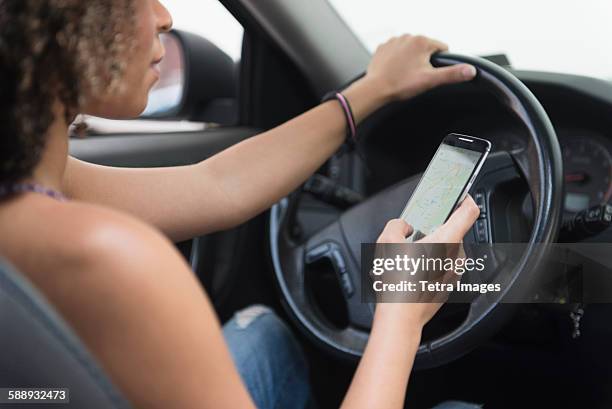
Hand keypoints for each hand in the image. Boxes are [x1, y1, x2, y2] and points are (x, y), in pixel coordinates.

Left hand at [365, 34, 476, 101]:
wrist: (375, 89)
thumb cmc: (400, 85)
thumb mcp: (430, 80)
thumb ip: (452, 74)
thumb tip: (471, 70)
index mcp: (422, 41)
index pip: (442, 49)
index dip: (439, 63)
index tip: (429, 74)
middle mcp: (407, 36)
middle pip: (425, 50)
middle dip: (424, 62)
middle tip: (415, 77)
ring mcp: (393, 41)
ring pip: (410, 51)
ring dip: (411, 61)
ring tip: (404, 75)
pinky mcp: (383, 48)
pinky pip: (396, 53)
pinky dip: (397, 61)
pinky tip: (394, 72)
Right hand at [375, 195, 479, 327]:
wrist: (401, 318)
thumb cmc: (397, 283)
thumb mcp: (387, 241)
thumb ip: (397, 224)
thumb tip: (404, 226)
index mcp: (446, 240)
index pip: (469, 211)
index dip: (465, 198)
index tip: (458, 194)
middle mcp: (455, 256)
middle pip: (453, 231)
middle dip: (435, 227)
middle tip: (417, 227)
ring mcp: (453, 272)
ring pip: (446, 250)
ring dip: (431, 246)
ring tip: (408, 252)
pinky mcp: (447, 286)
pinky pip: (442, 266)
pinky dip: (430, 263)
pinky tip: (410, 269)